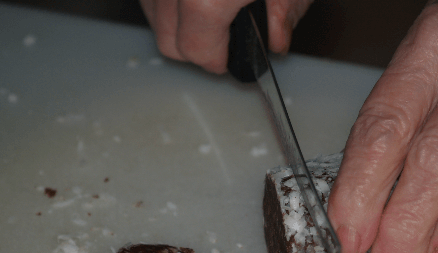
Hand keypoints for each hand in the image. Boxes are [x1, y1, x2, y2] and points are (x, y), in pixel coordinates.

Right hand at [139, 0, 312, 72]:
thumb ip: (285, 14)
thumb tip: (275, 40)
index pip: (196, 51)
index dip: (216, 60)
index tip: (230, 58)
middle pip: (167, 36)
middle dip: (194, 45)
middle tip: (224, 36)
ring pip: (152, 10)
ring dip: (176, 18)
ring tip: (212, 7)